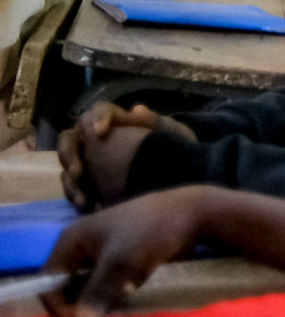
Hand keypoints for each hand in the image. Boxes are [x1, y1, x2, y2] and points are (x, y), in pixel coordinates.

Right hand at [40, 187, 219, 316]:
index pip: (48, 280)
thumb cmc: (151, 232)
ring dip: (100, 299)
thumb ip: (97, 292)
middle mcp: (81, 246)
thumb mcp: (121, 262)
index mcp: (71, 241)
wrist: (191, 214)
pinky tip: (131, 292)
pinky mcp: (121, 259)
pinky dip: (115, 292)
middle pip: (67, 285)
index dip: (58, 303)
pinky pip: (108, 283)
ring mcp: (101, 252)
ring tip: (118, 302)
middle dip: (80, 303)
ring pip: (89, 286)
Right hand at [57, 105, 191, 209]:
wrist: (183, 178)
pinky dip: (77, 197)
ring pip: (68, 168)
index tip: (100, 132)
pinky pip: (74, 189)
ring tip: (83, 199)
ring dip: (71, 182)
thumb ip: (155, 122)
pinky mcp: (90, 184)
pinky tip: (88, 207)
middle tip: (79, 171)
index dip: (96, 118)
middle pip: (70, 139)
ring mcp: (91, 163)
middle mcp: (97, 140)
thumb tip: (137, 110)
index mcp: (118, 122)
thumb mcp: (172, 135)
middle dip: (69, 154)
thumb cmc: (177, 151)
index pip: (99, 112)